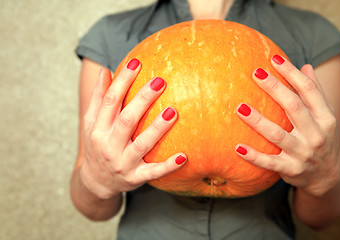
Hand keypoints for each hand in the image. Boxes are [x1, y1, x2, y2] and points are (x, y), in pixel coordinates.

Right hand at [80, 59, 186, 198]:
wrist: (95, 182)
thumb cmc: (97, 145)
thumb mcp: (92, 123)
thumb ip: (99, 98)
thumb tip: (105, 71)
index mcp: (98, 129)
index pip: (110, 101)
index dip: (122, 81)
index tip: (136, 63)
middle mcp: (109, 146)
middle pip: (127, 120)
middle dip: (143, 100)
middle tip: (160, 81)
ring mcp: (123, 163)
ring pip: (142, 145)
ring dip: (157, 129)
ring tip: (173, 111)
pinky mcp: (136, 177)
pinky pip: (154, 172)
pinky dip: (168, 166)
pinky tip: (184, 156)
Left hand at [235, 55, 339, 196]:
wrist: (328, 177)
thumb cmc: (322, 139)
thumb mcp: (324, 117)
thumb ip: (315, 93)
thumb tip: (306, 66)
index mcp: (325, 118)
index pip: (309, 91)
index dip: (292, 73)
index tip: (274, 59)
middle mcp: (316, 135)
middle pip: (294, 107)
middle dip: (275, 89)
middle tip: (256, 73)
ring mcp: (303, 153)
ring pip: (277, 135)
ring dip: (258, 121)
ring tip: (240, 108)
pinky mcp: (290, 170)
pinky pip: (269, 163)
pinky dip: (253, 156)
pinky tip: (237, 147)